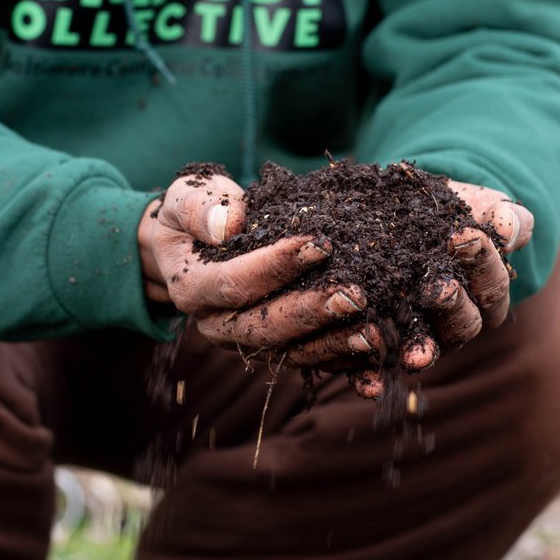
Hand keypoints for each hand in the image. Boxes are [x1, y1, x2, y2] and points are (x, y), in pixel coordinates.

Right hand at [137, 171, 366, 355]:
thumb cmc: (194, 215)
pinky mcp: (273, 348)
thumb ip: (199, 207)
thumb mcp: (185, 197)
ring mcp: (245, 342)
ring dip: (333, 344)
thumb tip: (228, 226)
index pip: (235, 283)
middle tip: (354, 296)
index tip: (320, 245)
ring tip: (373, 334)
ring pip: (291, 352)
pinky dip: (343, 362)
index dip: (277, 266)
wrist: (193, 246)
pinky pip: (309, 361)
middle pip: (265, 327)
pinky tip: (375, 358)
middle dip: (312, 312)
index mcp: (193, 289)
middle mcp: (217, 325)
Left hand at [288, 179, 533, 399]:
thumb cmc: (450, 211)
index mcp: (485, 293)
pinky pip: (381, 365)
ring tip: (414, 354)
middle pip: (465, 323)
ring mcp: (421, 336)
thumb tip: (512, 228)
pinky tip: (367, 380)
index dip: (483, 261)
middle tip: (439, 287)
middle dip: (453, 305)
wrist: (401, 214)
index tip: (464, 235)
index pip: (492, 284)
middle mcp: (456, 321)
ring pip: (427, 349)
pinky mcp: (382, 344)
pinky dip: (375, 375)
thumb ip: (503, 216)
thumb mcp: (478, 206)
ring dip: (422, 351)